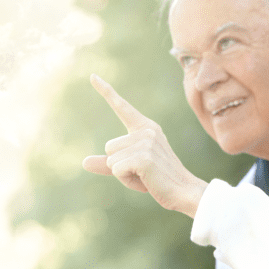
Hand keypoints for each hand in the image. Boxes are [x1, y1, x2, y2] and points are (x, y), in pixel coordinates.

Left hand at [82, 74, 205, 217]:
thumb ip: (108, 164)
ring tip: (145, 176)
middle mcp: (146, 131)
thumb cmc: (158, 180)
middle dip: (119, 165)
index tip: (92, 76)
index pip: (122, 107)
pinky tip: (145, 180)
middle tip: (144, 172)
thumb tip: (83, 162)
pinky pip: (116, 170)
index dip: (106, 91)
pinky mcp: (144, 157)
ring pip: (111, 160)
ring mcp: (146, 143)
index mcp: (146, 128)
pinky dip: (126, 180)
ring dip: (123, 174)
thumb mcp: (131, 169)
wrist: (184, 192)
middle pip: (110, 147)